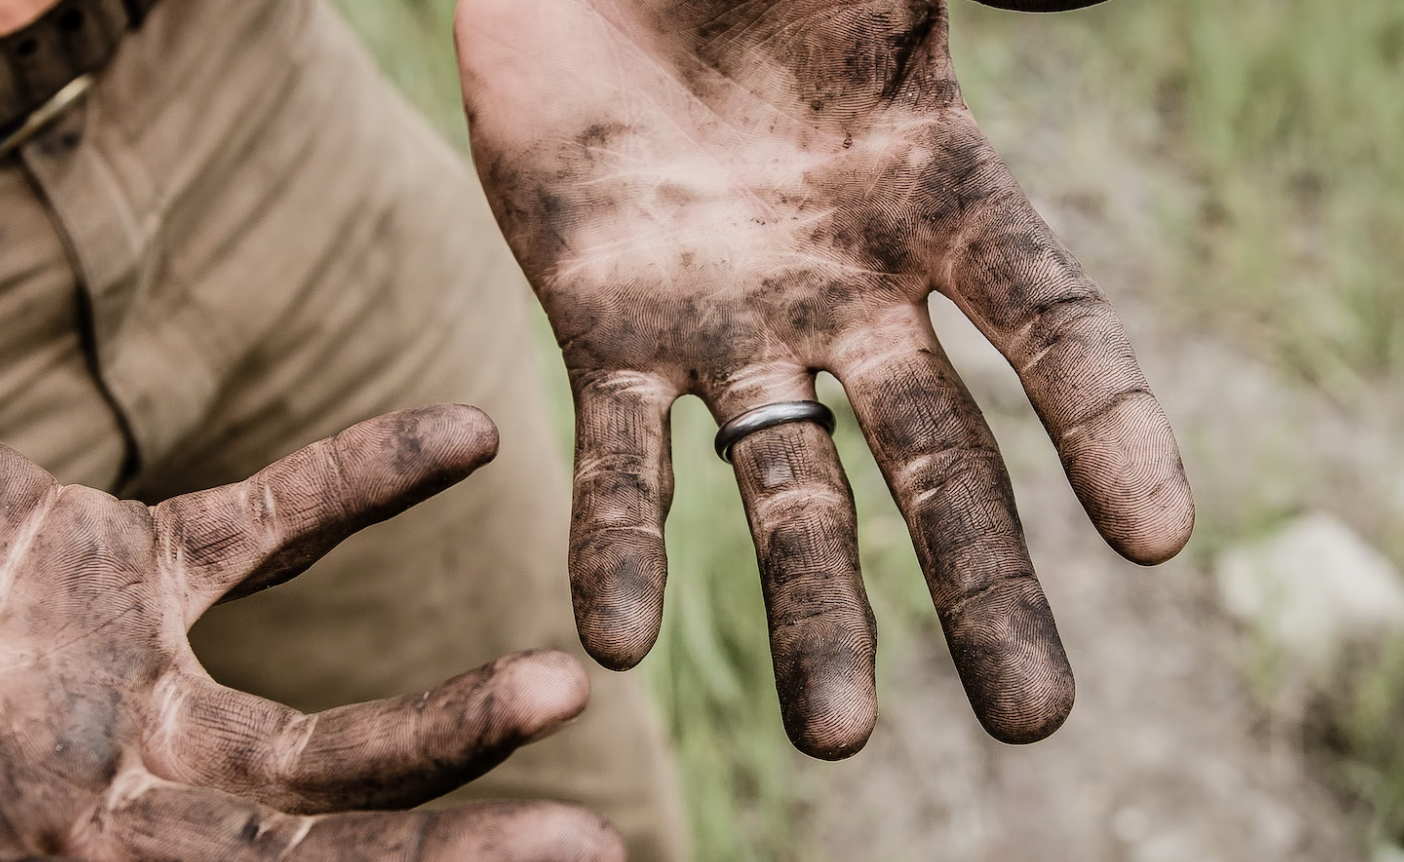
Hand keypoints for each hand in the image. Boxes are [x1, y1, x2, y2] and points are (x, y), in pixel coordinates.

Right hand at [0, 406, 621, 861]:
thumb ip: (25, 692)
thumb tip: (62, 726)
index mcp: (68, 839)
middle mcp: (119, 793)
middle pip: (315, 842)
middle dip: (444, 853)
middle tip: (592, 853)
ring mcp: (131, 694)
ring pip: (325, 739)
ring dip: (452, 720)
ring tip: (567, 687)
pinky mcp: (128, 576)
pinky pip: (270, 531)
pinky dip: (361, 485)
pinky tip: (466, 438)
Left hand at [455, 0, 1192, 756]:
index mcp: (932, 192)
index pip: (1046, 322)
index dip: (1107, 424)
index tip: (1158, 538)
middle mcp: (843, 287)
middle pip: (935, 457)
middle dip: (983, 587)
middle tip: (1033, 719)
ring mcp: (727, 323)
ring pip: (785, 490)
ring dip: (810, 614)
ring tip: (830, 735)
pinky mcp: (604, 331)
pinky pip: (617, 459)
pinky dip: (620, 546)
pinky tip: (616, 643)